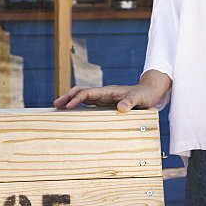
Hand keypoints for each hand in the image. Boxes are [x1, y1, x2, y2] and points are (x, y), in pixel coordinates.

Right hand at [54, 69, 170, 112]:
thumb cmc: (145, 94)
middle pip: (81, 91)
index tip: (68, 107)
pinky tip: (74, 114)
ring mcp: (104, 98)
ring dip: (71, 101)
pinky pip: (89, 104)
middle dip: (68, 96)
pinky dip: (79, 106)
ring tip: (59, 108)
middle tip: (55, 104)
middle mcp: (104, 93)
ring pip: (83, 97)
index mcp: (109, 91)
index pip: (88, 93)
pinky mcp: (106, 103)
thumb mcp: (140, 99)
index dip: (77, 99)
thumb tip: (121, 109)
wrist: (150, 91)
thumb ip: (131, 102)